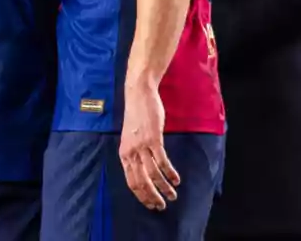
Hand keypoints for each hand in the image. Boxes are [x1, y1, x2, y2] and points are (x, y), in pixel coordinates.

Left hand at [119, 80, 179, 209]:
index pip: (131, 182)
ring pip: (153, 174)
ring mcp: (141, 146)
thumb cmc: (136, 116)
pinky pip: (162, 161)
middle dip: (153, 197)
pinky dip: (170, 173)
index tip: (151, 205)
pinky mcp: (153, 139)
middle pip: (141, 182)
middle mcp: (131, 152)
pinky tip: (176, 179)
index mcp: (124, 154)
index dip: (142, 196)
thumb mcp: (131, 138)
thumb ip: (135, 153)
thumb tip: (144, 170)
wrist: (138, 94)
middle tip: (162, 206)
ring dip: (164, 187)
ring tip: (173, 194)